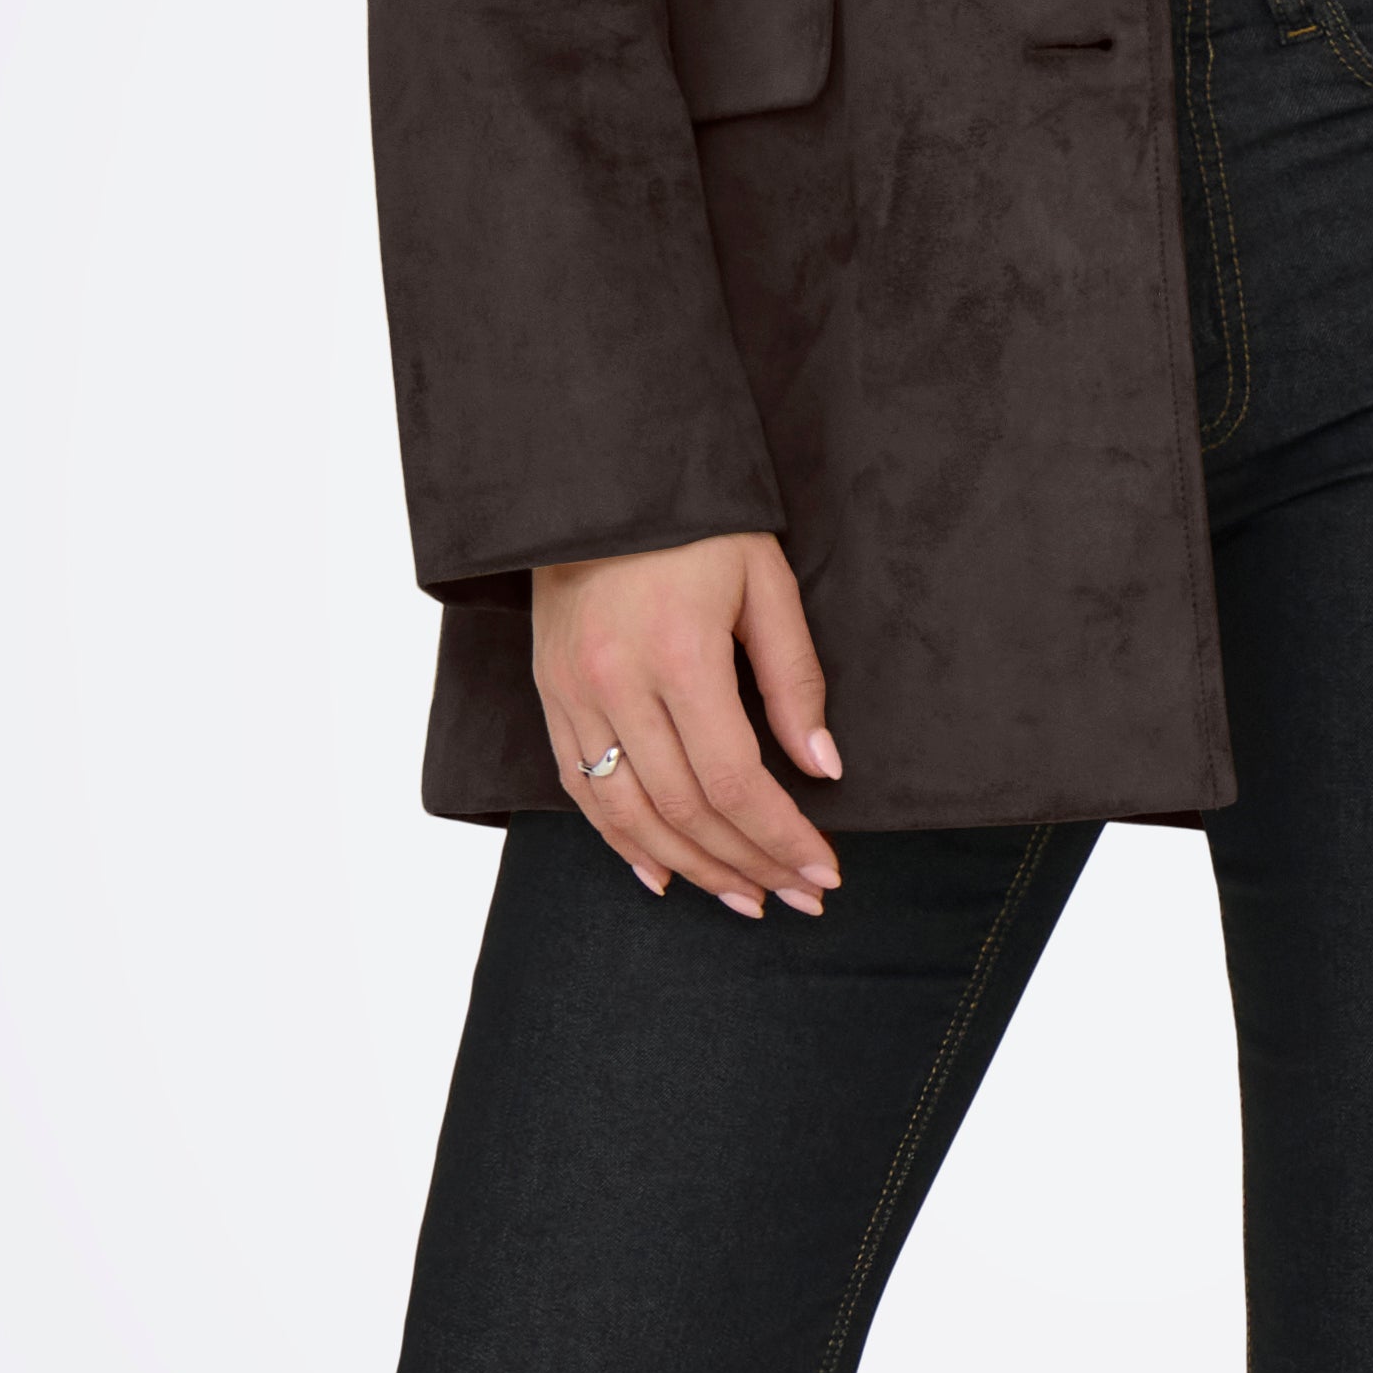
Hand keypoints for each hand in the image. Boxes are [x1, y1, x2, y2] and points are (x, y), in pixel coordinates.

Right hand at [532, 535, 842, 918]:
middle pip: (684, 810)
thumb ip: (793, 679)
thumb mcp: (764, 582)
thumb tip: (823, 769)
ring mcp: (573, 693)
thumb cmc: (694, 521)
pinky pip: (579, 789)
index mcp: (679, 653)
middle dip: (749, 863)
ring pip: (628, 814)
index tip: (823, 870)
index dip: (781, 836)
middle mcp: (617, 684)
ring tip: (743, 899)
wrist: (597, 474)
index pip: (734, 780)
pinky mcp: (548, 693)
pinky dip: (621, 841)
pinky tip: (661, 873)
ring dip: (691, 868)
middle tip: (798, 897)